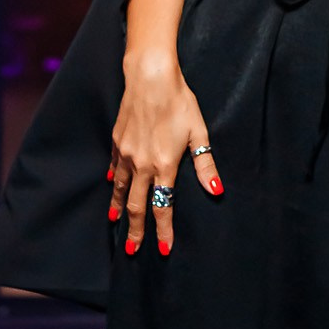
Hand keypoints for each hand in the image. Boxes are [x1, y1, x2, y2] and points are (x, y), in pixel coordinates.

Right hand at [109, 46, 221, 254]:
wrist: (149, 77)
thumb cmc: (179, 102)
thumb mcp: (198, 133)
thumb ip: (205, 166)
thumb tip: (216, 191)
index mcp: (164, 165)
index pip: (163, 206)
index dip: (164, 230)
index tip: (165, 249)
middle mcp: (141, 164)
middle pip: (137, 206)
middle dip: (135, 231)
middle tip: (132, 251)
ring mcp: (125, 154)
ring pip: (121, 190)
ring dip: (120, 209)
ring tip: (117, 223)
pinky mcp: (117, 142)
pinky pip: (115, 168)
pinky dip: (114, 182)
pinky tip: (113, 186)